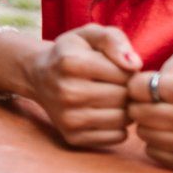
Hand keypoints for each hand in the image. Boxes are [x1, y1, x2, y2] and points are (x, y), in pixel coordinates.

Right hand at [19, 23, 138, 148]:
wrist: (38, 75)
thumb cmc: (72, 53)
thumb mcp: (89, 35)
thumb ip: (113, 40)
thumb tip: (135, 65)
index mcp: (70, 62)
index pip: (125, 73)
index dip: (127, 70)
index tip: (116, 68)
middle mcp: (66, 91)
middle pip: (124, 97)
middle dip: (126, 90)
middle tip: (115, 84)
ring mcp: (68, 117)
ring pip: (123, 119)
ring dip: (124, 109)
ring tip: (112, 98)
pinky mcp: (72, 137)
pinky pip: (116, 137)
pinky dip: (118, 127)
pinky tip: (105, 113)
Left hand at [127, 53, 172, 172]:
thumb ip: (161, 68)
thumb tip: (135, 87)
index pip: (138, 87)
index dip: (137, 86)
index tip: (146, 87)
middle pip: (137, 113)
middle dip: (139, 106)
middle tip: (149, 104)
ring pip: (144, 135)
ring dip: (148, 125)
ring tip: (162, 119)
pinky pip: (155, 154)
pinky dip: (158, 144)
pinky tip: (172, 135)